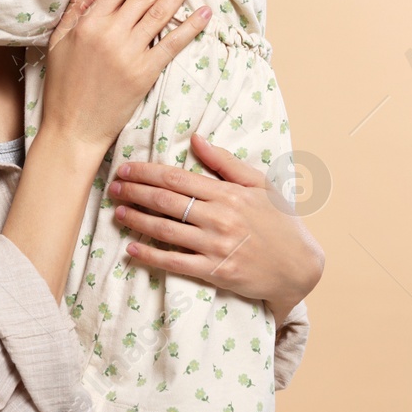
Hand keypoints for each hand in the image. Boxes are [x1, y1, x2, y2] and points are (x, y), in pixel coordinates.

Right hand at [40, 0, 209, 155]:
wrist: (73, 129)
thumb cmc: (63, 86)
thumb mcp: (60, 40)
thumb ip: (80, 7)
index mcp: (90, 22)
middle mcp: (111, 33)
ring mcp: (130, 54)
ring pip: (162, 12)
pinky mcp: (145, 74)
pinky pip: (172, 45)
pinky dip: (191, 27)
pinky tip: (205, 11)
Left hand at [107, 133, 324, 321]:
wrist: (298, 265)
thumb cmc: (279, 221)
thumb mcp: (259, 184)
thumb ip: (224, 162)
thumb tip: (196, 139)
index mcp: (228, 193)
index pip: (177, 178)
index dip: (146, 172)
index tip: (126, 169)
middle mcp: (219, 217)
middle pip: (165, 201)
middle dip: (135, 192)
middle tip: (113, 187)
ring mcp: (216, 246)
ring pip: (165, 230)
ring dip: (137, 220)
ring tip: (118, 212)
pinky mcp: (215, 272)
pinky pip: (175, 263)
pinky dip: (150, 256)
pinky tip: (132, 249)